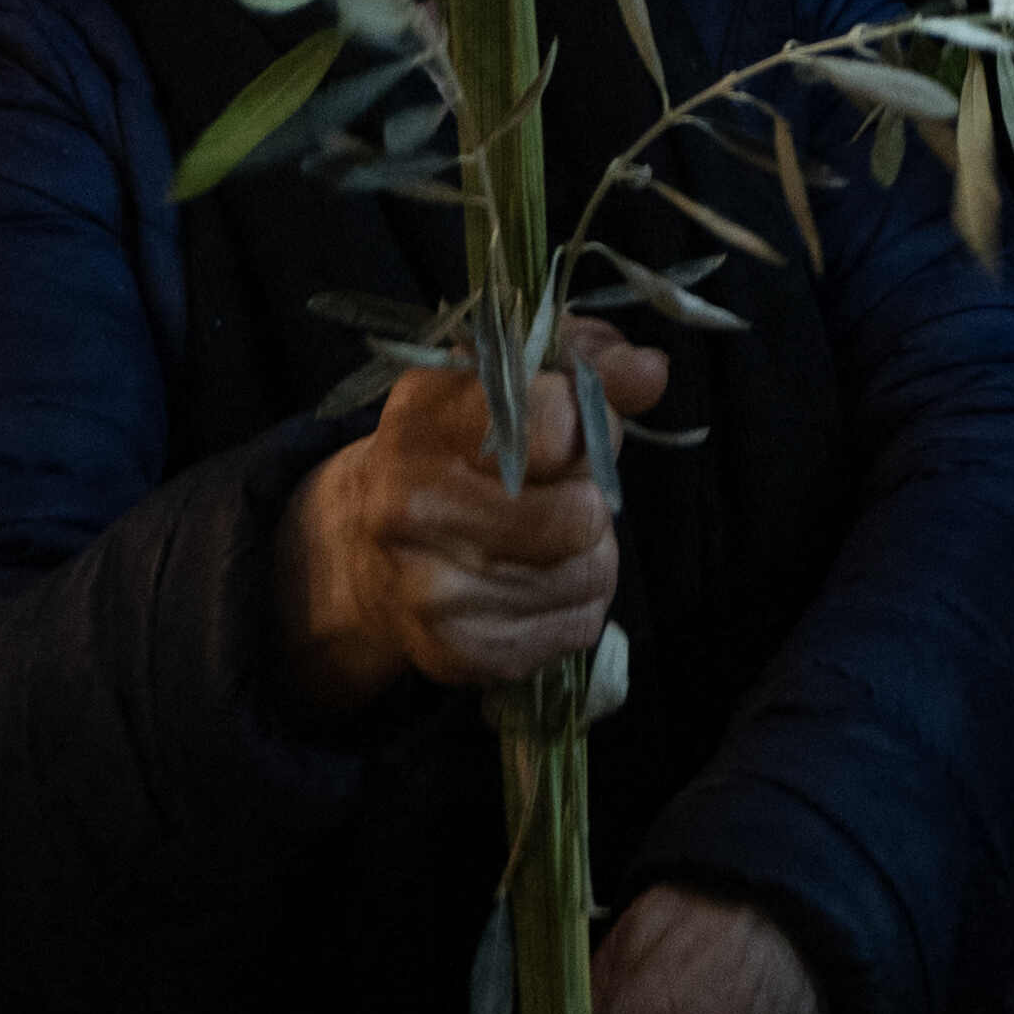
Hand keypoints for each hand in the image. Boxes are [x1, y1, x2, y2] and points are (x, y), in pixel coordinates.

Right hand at [294, 323, 663, 706]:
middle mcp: (415, 508)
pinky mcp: (461, 652)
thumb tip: (651, 371)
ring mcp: (433, 590)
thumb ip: (581, 361)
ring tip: (545, 536)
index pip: (555, 422)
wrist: (362, 553)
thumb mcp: (498, 382)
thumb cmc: (449, 451)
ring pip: (588, 571)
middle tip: (559, 488)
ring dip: (588, 551)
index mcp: (424, 421)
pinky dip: (574, 602)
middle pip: (579, 513)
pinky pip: (578, 623)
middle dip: (588, 495)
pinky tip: (534, 580)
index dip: (586, 420)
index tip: (570, 425)